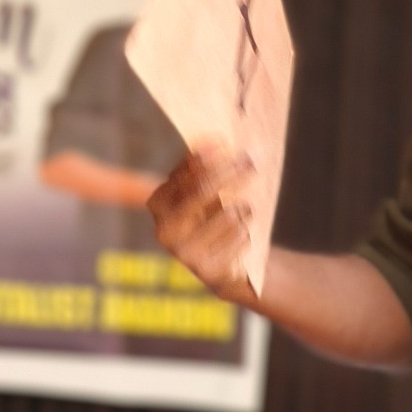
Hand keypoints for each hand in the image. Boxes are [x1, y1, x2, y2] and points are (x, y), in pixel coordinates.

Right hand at [148, 146, 255, 303]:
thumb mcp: (208, 192)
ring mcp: (184, 252)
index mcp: (159, 202)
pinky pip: (239, 237)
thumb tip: (217, 141)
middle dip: (231, 172)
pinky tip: (242, 238)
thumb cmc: (217, 219)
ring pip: (228, 215)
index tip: (229, 144)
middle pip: (203, 189)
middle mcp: (164, 228)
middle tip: (252, 162)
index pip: (187, 171)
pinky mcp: (207, 270)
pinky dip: (246, 233)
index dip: (211, 156)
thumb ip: (207, 168)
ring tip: (243, 213)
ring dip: (244, 210)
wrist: (228, 267)